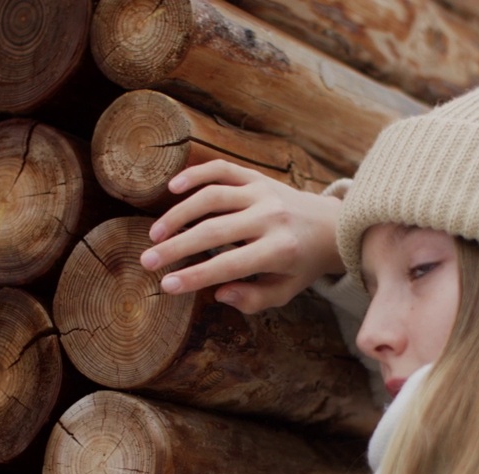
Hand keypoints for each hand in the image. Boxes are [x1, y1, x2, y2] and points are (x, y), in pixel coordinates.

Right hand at [142, 159, 344, 313]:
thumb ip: (254, 299)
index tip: (166, 285)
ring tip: (156, 235)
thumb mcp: (285, 291)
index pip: (229, 264)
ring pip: (211, 197)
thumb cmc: (301, 265)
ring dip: (178, 214)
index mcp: (279, 250)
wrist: (331, 226)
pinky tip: (172, 189)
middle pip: (213, 230)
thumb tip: (219, 293)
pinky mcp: (257, 177)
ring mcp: (263, 192)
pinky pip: (221, 169)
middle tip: (148, 261)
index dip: (195, 276)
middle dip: (176, 247)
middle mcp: (270, 217)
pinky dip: (195, 175)